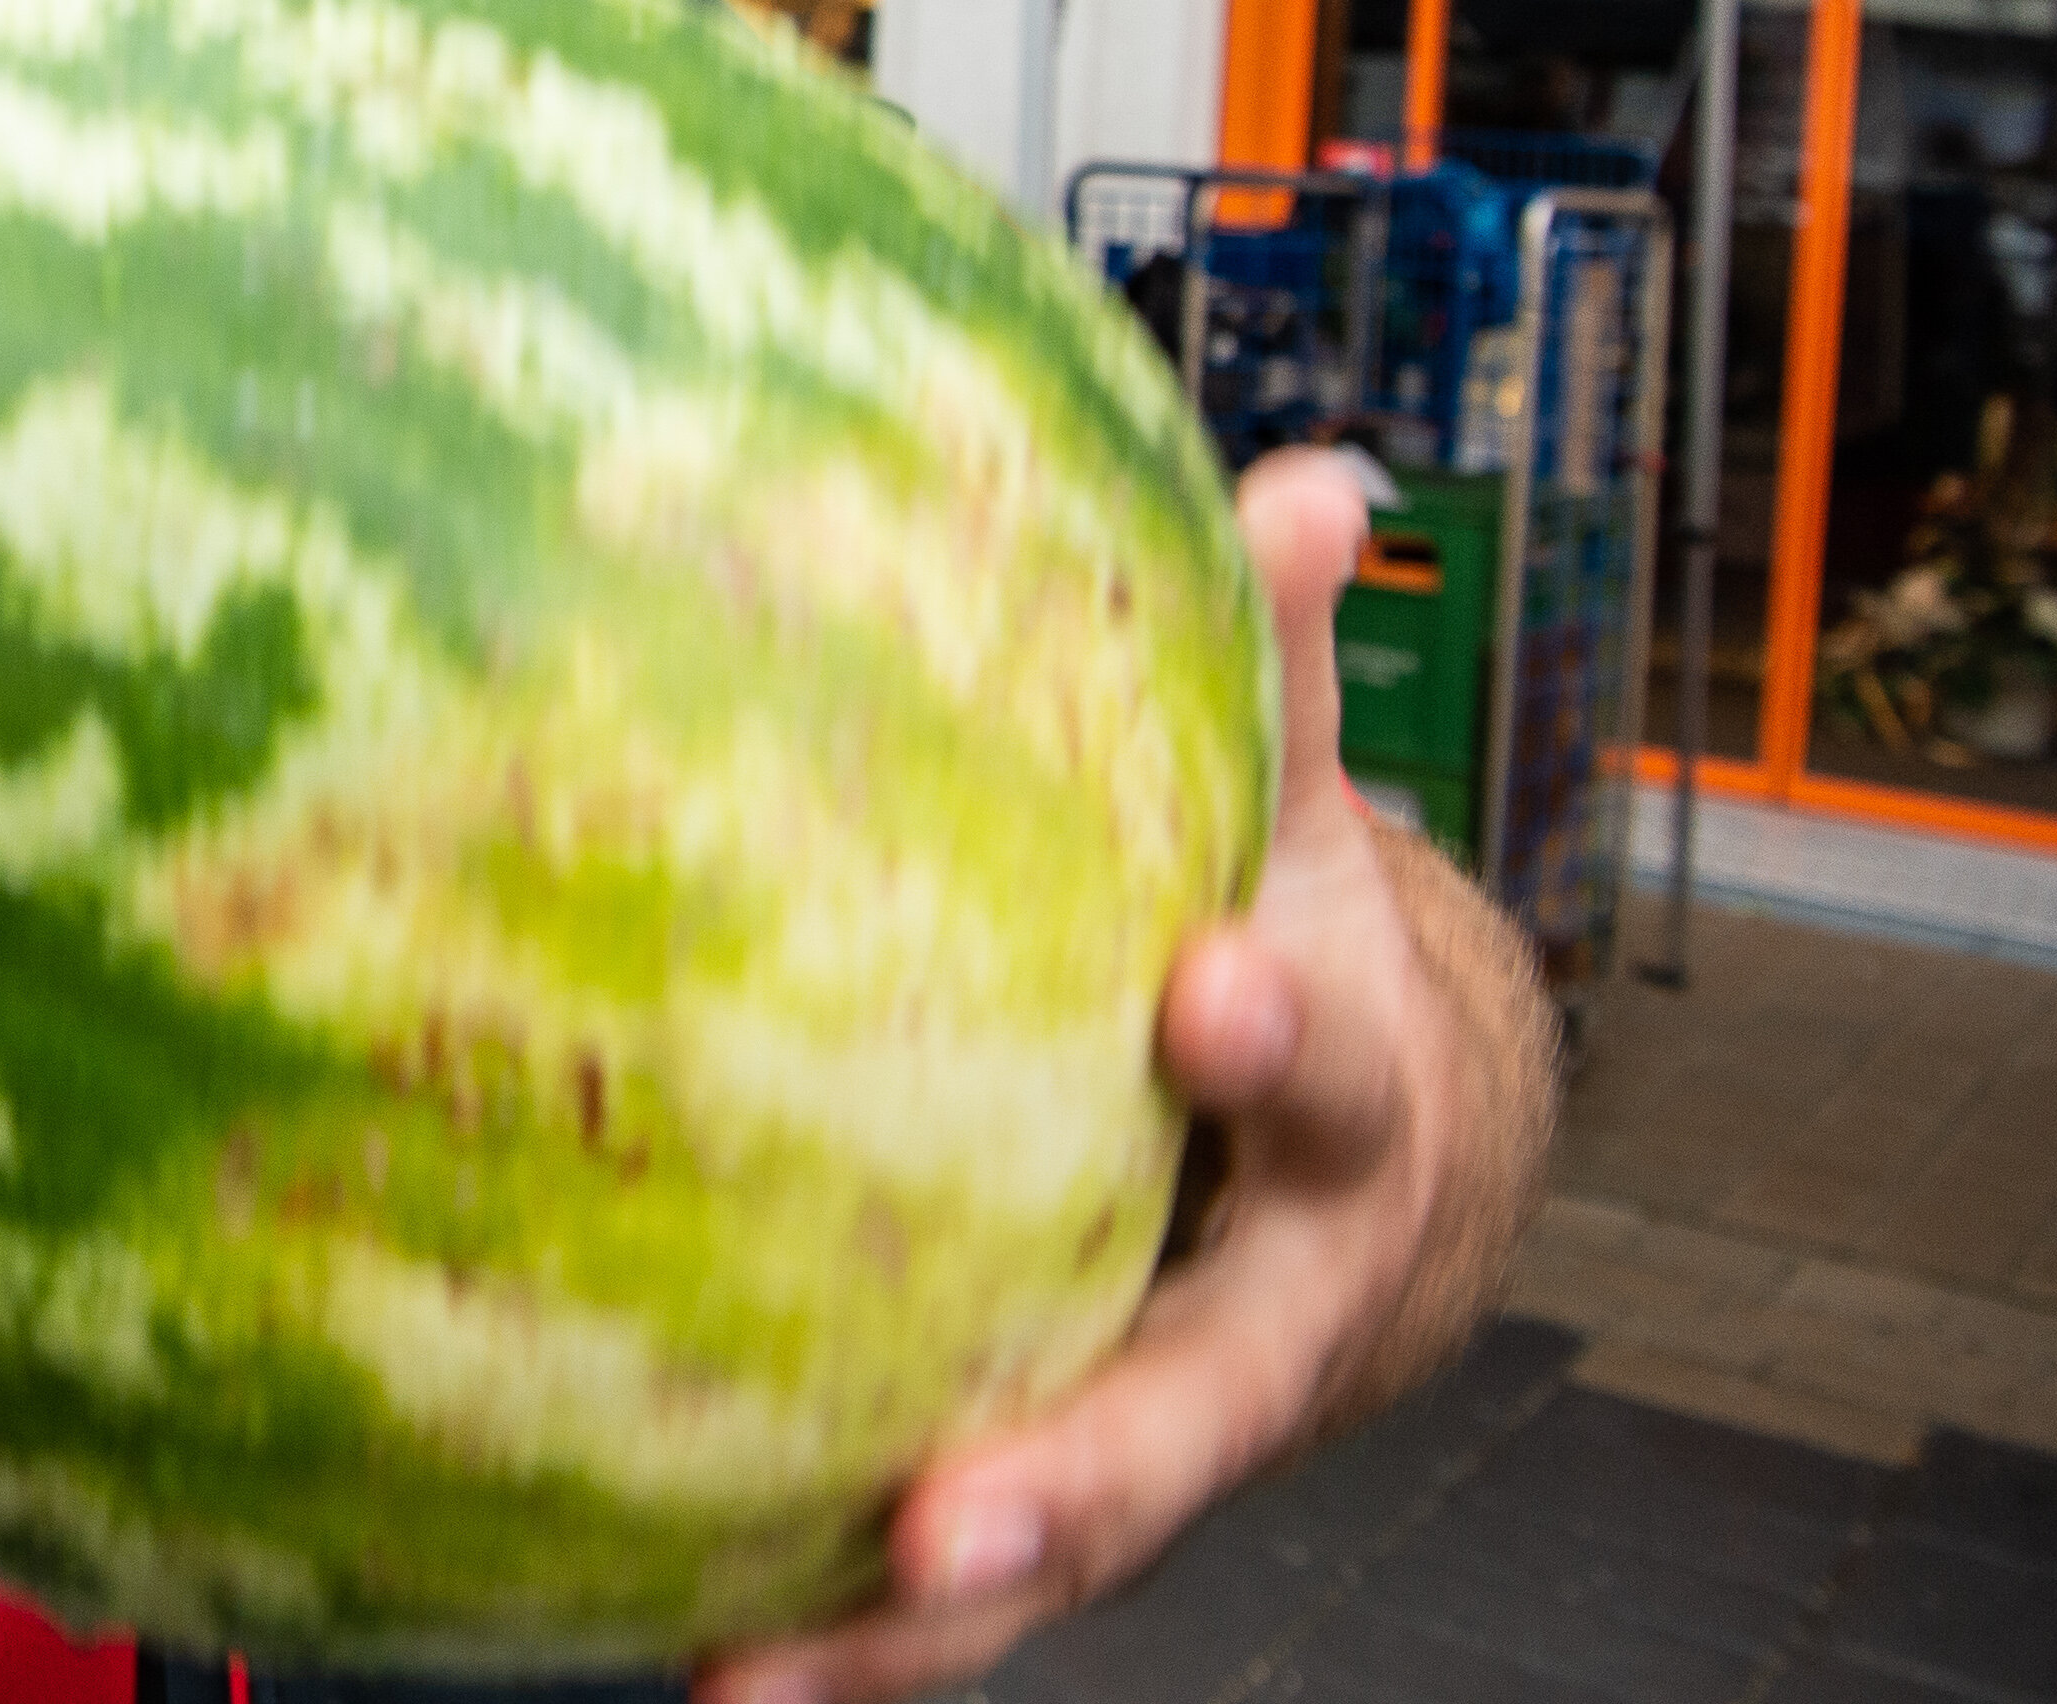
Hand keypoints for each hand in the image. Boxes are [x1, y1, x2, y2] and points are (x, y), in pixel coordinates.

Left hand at [701, 451, 1558, 1702]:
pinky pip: (935, 1585)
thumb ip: (1273, 665)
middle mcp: (1261, 1304)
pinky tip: (667, 1666)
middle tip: (959, 1511)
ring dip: (914, 1632)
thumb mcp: (1290, 815)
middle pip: (1196, 1405)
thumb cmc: (1284, 954)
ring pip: (1055, 1549)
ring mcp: (1159, 1426)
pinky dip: (827, 1639)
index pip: (1319, 1066)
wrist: (1389, 1189)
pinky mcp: (1057, 1496)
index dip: (1275, 1029)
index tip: (1203, 990)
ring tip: (753, 1686)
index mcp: (1337, 1115)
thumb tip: (1309, 473)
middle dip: (1086, 1466)